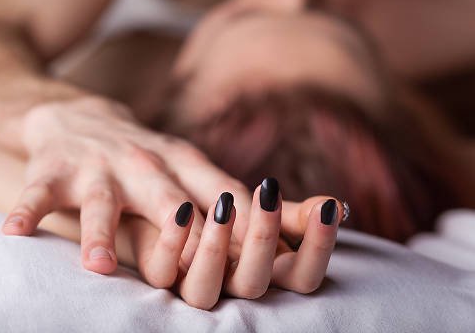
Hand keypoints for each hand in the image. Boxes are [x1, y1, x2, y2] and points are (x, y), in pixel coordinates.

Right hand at [1, 95, 255, 274]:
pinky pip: (36, 194)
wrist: (78, 114)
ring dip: (98, 231)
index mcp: (182, 164)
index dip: (239, 222)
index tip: (260, 255)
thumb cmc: (145, 156)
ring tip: (97, 265)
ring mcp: (95, 167)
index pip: (217, 193)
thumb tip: (307, 228)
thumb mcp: (193, 167)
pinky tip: (11, 235)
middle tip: (193, 258)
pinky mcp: (52, 170)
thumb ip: (238, 199)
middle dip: (180, 224)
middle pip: (166, 196)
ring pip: (99, 202)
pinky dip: (25, 212)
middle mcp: (142, 163)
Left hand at [128, 182, 343, 309]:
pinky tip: (182, 209)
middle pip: (257, 285)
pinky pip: (161, 273)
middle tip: (268, 193)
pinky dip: (172, 243)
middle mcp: (228, 283)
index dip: (318, 248)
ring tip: (224, 205)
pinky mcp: (154, 271)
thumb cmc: (209, 205)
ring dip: (215, 249)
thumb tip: (337, 207)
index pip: (302, 279)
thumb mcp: (250, 204)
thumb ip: (288, 214)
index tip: (329, 208)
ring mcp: (189, 281)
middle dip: (266, 239)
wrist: (149, 198)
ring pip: (205, 291)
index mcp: (260, 270)